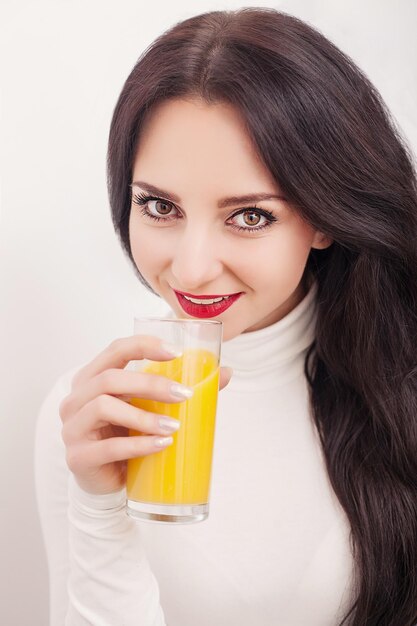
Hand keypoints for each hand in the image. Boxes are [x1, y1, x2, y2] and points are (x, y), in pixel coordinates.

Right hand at [59, 335, 231, 494]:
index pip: (115, 349)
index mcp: (92, 378)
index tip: (177, 353)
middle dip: (151, 384)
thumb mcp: (149, 407)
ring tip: (174, 427)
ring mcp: (73, 427)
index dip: (144, 345)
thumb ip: (180, 388)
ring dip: (144, 416)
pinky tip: (161, 446)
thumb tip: (225, 373)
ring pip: (104, 407)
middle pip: (110, 378)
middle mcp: (76, 398)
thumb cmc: (127, 434)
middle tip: (184, 394)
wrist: (107, 481)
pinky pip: (109, 447)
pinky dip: (139, 445)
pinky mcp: (78, 457)